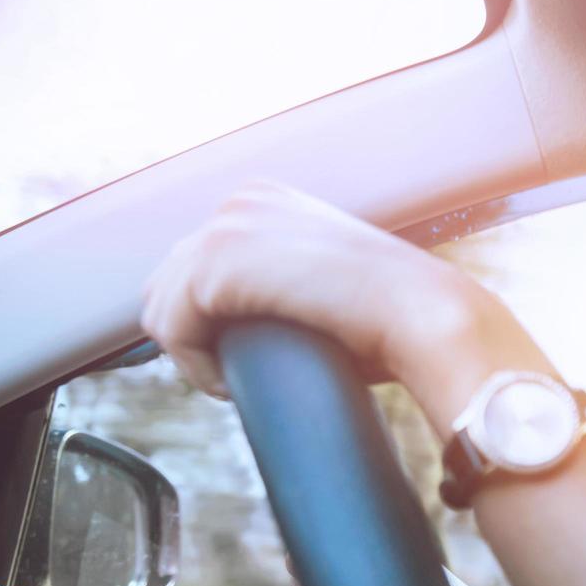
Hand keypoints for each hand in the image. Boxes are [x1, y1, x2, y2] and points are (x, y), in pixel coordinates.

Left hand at [139, 179, 546, 431]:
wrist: (423, 314)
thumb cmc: (392, 318)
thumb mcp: (325, 286)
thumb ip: (287, 285)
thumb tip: (255, 325)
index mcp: (263, 200)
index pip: (194, 264)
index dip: (207, 321)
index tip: (243, 358)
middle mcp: (239, 201)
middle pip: (168, 282)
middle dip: (194, 336)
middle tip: (237, 375)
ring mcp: (226, 226)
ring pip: (162, 308)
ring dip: (194, 355)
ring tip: (237, 383)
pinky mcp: (217, 262)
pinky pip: (171, 329)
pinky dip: (195, 368)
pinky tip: (231, 385)